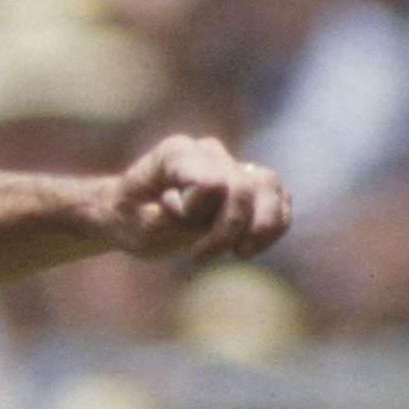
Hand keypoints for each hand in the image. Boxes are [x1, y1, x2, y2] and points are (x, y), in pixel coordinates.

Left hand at [97, 131, 289, 265]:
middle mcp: (206, 151)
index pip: (211, 181)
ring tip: (240, 254)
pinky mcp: (247, 181)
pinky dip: (274, 224)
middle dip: (229, 230)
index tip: (173, 225)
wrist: (131, 214)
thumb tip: (204, 200)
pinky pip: (278, 196)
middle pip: (242, 186)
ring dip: (262, 227)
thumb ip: (168, 215)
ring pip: (270, 186)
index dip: (200, 213)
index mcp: (175, 154)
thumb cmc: (130, 219)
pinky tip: (250, 246)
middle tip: (199, 257)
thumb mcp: (135, 224)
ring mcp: (229, 163)